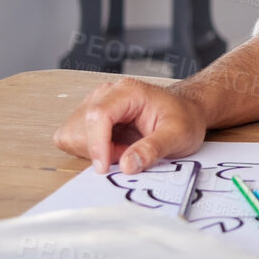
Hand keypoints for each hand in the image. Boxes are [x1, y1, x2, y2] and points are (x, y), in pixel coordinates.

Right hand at [52, 79, 206, 173]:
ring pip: (72, 135)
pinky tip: (113, 149)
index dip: (97, 145)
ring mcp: (95, 105)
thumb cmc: (183, 118)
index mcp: (127, 91)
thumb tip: (127, 165)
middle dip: (98, 150)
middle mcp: (106, 94)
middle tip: (126, 155)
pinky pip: (74, 140)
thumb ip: (153, 149)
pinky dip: (90, 151)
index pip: (97, 115)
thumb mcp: (178, 135)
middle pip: (79, 127)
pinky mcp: (89, 119)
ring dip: (93, 151)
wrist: (185, 113)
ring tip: (122, 150)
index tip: (105, 167)